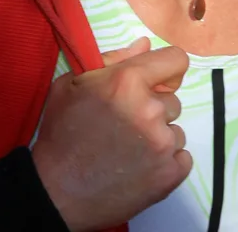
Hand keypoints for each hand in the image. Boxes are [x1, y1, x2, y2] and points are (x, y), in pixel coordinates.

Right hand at [32, 39, 190, 231]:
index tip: (155, 81)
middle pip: (173, 99)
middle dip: (154, 107)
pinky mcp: (170, 175)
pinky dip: (165, 162)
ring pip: (175, 129)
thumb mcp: (74, 84)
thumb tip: (145, 45)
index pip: (177, 60)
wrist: (55, 191)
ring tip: (129, 148)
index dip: (166, 69)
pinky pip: (182, 157)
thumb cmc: (61, 133)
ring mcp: (163, 144)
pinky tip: (139, 165)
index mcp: (128, 81)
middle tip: (126, 123)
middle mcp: (151, 110)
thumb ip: (114, 59)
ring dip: (158, 136)